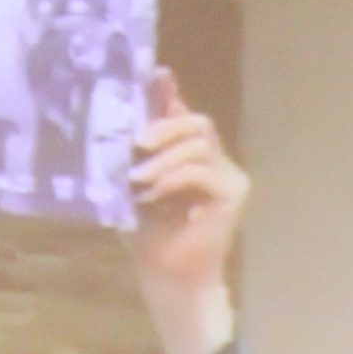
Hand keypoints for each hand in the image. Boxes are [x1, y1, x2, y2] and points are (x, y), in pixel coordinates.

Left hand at [129, 69, 246, 353]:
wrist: (168, 279)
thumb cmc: (147, 238)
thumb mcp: (131, 186)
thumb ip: (132, 153)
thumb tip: (118, 120)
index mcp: (189, 156)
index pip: (182, 114)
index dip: (169, 93)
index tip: (156, 74)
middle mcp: (214, 160)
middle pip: (196, 122)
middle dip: (164, 126)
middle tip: (137, 142)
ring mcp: (228, 175)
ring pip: (199, 142)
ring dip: (164, 157)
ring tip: (139, 176)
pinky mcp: (234, 192)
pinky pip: (203, 169)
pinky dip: (174, 177)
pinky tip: (154, 192)